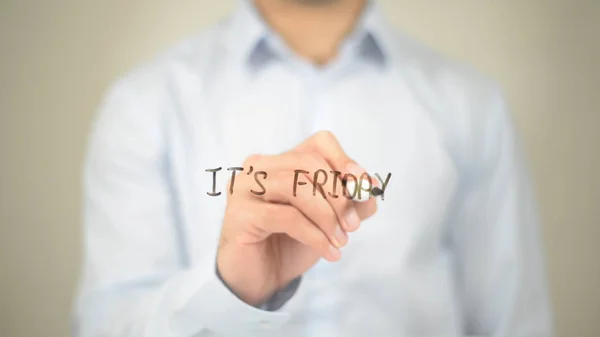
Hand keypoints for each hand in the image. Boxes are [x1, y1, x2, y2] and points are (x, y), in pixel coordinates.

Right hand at [216, 131, 377, 305]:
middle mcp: (258, 166)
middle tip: (353, 225)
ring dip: (327, 217)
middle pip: (308, 163)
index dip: (344, 161)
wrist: (261, 278)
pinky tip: (328, 252)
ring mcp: (244, 187)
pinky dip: (314, 235)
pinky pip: (286, 217)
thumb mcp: (329, 219)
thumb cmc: (291, 242)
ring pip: (296, 187)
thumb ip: (350, 202)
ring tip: (340, 241)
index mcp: (280, 160)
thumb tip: (370, 187)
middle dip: (338, 195)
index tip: (363, 188)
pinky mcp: (239, 213)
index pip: (318, 143)